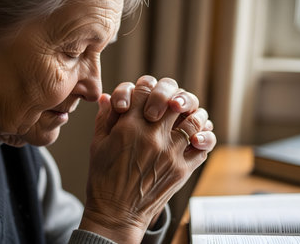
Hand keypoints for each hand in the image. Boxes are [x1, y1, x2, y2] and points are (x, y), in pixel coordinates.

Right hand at [79, 76, 215, 242]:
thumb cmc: (103, 180)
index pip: (144, 89)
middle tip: (168, 101)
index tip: (144, 92)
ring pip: (195, 118)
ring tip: (185, 115)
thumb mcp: (97, 145)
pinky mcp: (183, 169)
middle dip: (171, 94)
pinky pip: (203, 145)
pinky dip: (202, 136)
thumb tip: (108, 98)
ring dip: (192, 113)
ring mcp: (171, 153)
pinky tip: (194, 136)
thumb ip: (104, 118)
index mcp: (128, 127)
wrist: (116, 214)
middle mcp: (152, 136)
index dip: (145, 86)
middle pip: (173, 98)